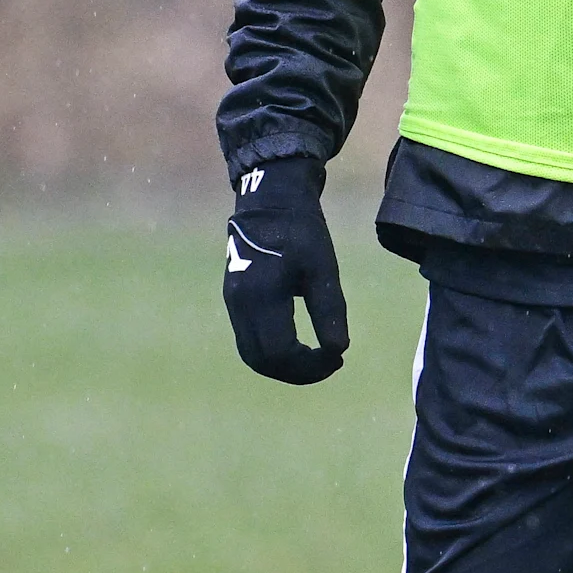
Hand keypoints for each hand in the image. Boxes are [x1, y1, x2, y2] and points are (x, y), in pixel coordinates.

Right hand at [223, 159, 348, 383]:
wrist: (269, 200)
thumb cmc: (301, 231)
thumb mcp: (322, 268)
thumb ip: (329, 310)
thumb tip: (339, 350)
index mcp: (261, 296)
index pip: (280, 352)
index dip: (309, 365)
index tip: (338, 358)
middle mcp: (239, 305)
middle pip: (262, 361)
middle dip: (298, 372)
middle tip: (331, 365)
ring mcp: (232, 303)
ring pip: (253, 354)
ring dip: (284, 366)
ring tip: (317, 360)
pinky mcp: (234, 301)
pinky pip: (249, 340)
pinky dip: (273, 353)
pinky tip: (300, 347)